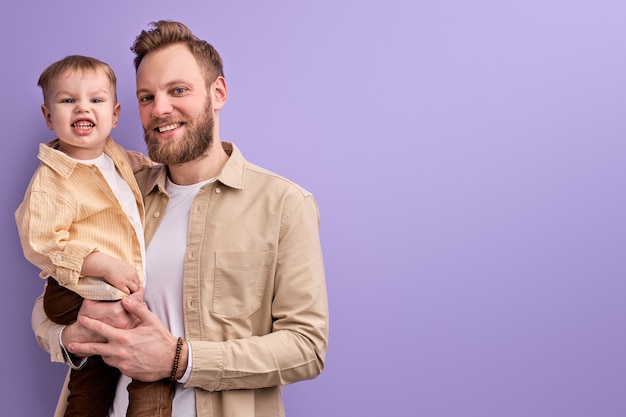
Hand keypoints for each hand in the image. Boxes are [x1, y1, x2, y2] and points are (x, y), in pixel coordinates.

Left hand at [67, 292, 182, 381]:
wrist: (171, 360)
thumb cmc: (162, 340)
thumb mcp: (151, 320)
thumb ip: (137, 309)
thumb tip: (126, 299)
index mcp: (123, 337)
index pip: (101, 329)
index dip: (90, 323)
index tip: (81, 320)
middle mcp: (119, 352)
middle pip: (95, 349)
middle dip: (81, 346)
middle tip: (70, 345)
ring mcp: (122, 364)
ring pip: (106, 358)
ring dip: (105, 352)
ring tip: (106, 348)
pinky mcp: (127, 372)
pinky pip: (117, 365)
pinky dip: (116, 360)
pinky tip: (122, 356)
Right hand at [82, 252, 140, 294]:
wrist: (106, 265)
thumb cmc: (112, 264)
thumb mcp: (124, 265)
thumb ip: (129, 270)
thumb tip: (130, 273)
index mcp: (133, 270)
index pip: (138, 280)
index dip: (134, 284)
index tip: (131, 286)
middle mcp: (132, 276)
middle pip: (137, 285)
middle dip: (134, 288)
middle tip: (129, 291)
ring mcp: (127, 281)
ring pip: (134, 290)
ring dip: (131, 292)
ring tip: (127, 293)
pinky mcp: (121, 285)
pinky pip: (127, 292)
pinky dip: (126, 294)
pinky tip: (123, 294)